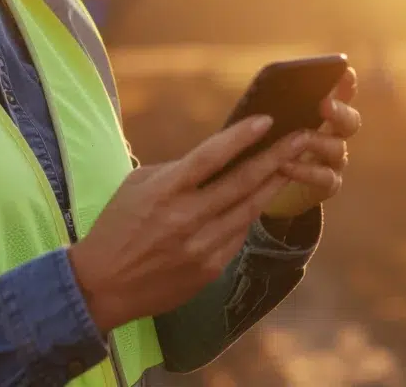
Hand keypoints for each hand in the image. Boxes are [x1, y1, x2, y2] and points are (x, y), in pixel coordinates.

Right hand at [68, 115, 313, 333]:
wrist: (103, 284)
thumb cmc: (118, 224)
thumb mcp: (138, 184)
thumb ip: (177, 171)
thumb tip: (215, 159)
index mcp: (165, 190)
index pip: (210, 157)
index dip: (240, 137)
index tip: (266, 120)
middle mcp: (186, 218)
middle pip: (242, 182)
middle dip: (276, 157)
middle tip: (302, 138)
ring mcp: (201, 246)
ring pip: (249, 209)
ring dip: (275, 184)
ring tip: (296, 164)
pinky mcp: (209, 269)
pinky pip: (238, 234)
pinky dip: (252, 213)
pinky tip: (264, 197)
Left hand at [261, 65, 360, 219]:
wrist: (264, 181)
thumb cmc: (266, 140)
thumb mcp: (269, 118)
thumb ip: (275, 102)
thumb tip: (269, 84)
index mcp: (325, 111)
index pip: (342, 93)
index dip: (346, 83)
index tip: (345, 72)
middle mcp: (335, 134)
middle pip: (350, 121)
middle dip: (339, 111)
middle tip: (324, 104)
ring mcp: (334, 161)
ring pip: (338, 149)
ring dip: (316, 142)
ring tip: (297, 138)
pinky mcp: (326, 185)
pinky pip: (325, 178)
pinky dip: (306, 170)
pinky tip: (285, 164)